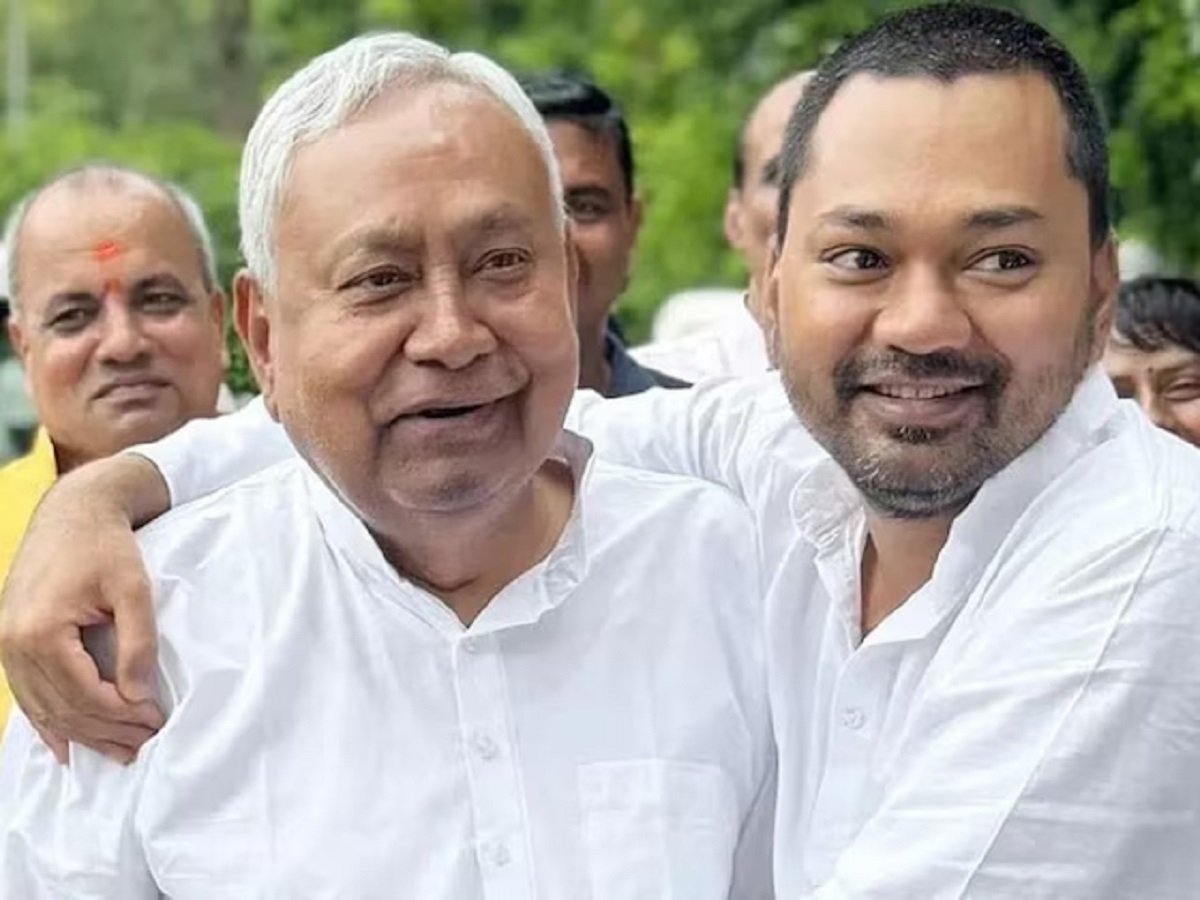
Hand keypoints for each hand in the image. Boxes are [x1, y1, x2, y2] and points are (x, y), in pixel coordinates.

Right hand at [0, 458, 168, 762]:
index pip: (83, 695)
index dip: (121, 716)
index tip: (156, 723)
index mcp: (40, 632)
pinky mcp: (10, 643)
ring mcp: (5, 646)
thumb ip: (138, 641)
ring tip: (119, 751)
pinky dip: (48, 723)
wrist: (71, 514)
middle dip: (106, 732)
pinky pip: (26, 696)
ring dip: (82, 735)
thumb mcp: (134, 588)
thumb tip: (138, 695)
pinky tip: (66, 747)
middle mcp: (13, 644)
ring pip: (43, 709)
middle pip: (62, 708)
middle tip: (144, 745)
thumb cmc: (106, 546)